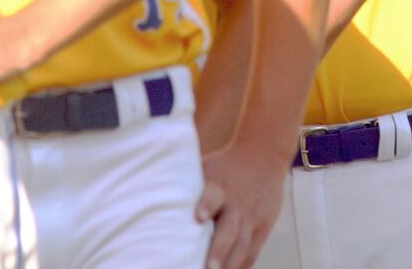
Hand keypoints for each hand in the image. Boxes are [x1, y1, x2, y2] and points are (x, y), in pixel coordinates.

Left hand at [195, 140, 288, 268]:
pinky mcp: (263, 226)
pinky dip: (243, 266)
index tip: (198, 217)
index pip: (213, 195)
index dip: (207, 205)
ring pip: (242, 245)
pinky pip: (252, 251)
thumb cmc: (224, 164)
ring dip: (231, 264)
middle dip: (220, 249)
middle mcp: (237, 204)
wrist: (263, 154)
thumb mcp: (206, 165)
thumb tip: (148, 186)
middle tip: (209, 267)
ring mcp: (252, 217)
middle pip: (230, 228)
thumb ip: (185, 181)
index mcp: (220, 186)